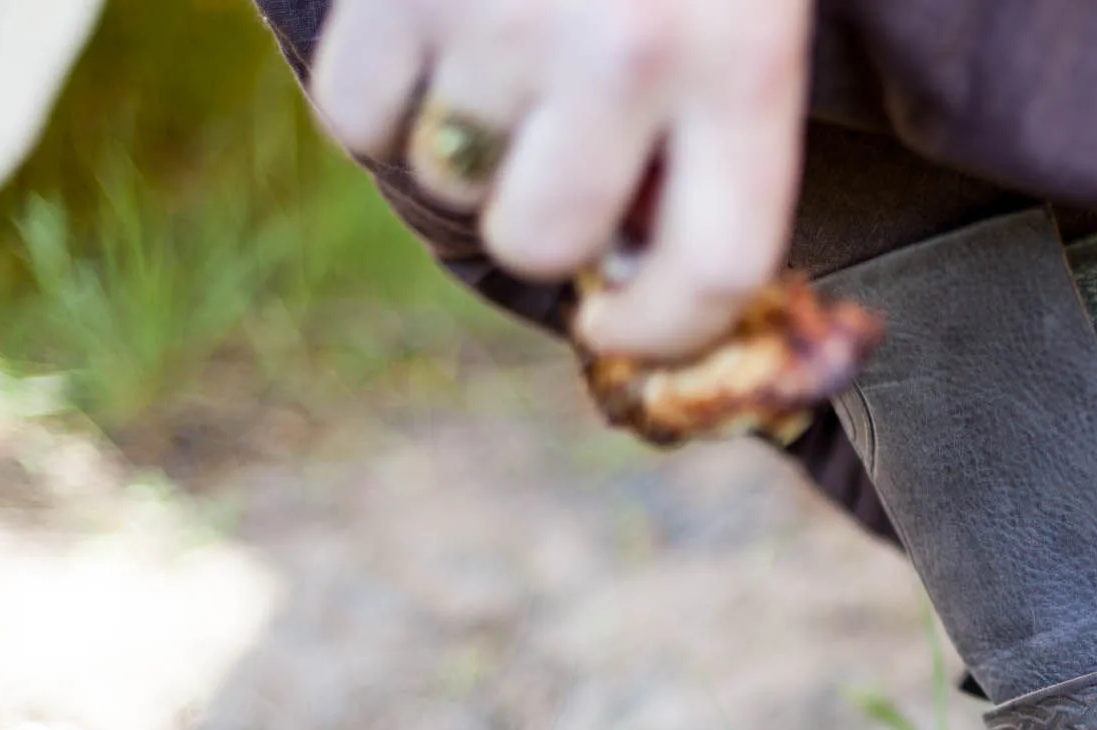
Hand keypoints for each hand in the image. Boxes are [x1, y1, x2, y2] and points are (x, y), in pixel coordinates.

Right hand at [309, 0, 811, 359]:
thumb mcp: (742, 5)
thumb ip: (717, 121)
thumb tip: (635, 271)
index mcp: (741, 63)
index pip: (710, 275)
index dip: (661, 331)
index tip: (621, 323)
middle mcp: (626, 53)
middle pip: (548, 242)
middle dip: (543, 221)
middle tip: (548, 158)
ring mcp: (499, 14)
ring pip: (447, 182)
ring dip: (461, 148)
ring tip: (493, 65)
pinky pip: (354, 119)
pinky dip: (376, 102)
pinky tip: (421, 39)